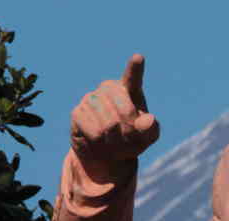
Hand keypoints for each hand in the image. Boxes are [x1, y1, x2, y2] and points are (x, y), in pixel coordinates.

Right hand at [70, 54, 159, 180]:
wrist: (106, 153)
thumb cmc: (131, 140)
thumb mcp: (147, 137)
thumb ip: (151, 129)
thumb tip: (149, 119)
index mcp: (130, 90)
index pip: (133, 77)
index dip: (135, 68)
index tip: (138, 58)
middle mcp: (109, 89)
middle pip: (125, 112)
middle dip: (130, 131)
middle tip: (127, 139)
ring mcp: (91, 98)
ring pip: (109, 125)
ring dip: (115, 140)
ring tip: (112, 141)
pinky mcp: (78, 112)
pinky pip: (95, 132)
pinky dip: (101, 143)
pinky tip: (98, 141)